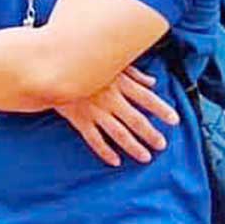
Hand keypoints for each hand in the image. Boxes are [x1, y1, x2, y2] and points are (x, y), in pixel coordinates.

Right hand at [56, 65, 178, 167]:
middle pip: (135, 120)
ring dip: (133, 146)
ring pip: (118, 133)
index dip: (162, 109)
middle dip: (151, 134)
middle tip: (161, 145)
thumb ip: (133, 73)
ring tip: (146, 157)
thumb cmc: (83, 63)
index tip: (174, 120)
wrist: (49, 69)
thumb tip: (152, 83)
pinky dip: (105, 151)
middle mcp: (109, 99)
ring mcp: (94, 111)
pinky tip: (116, 160)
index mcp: (119, 83)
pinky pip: (94, 139)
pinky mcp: (79, 120)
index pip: (146, 98)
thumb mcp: (110, 64)